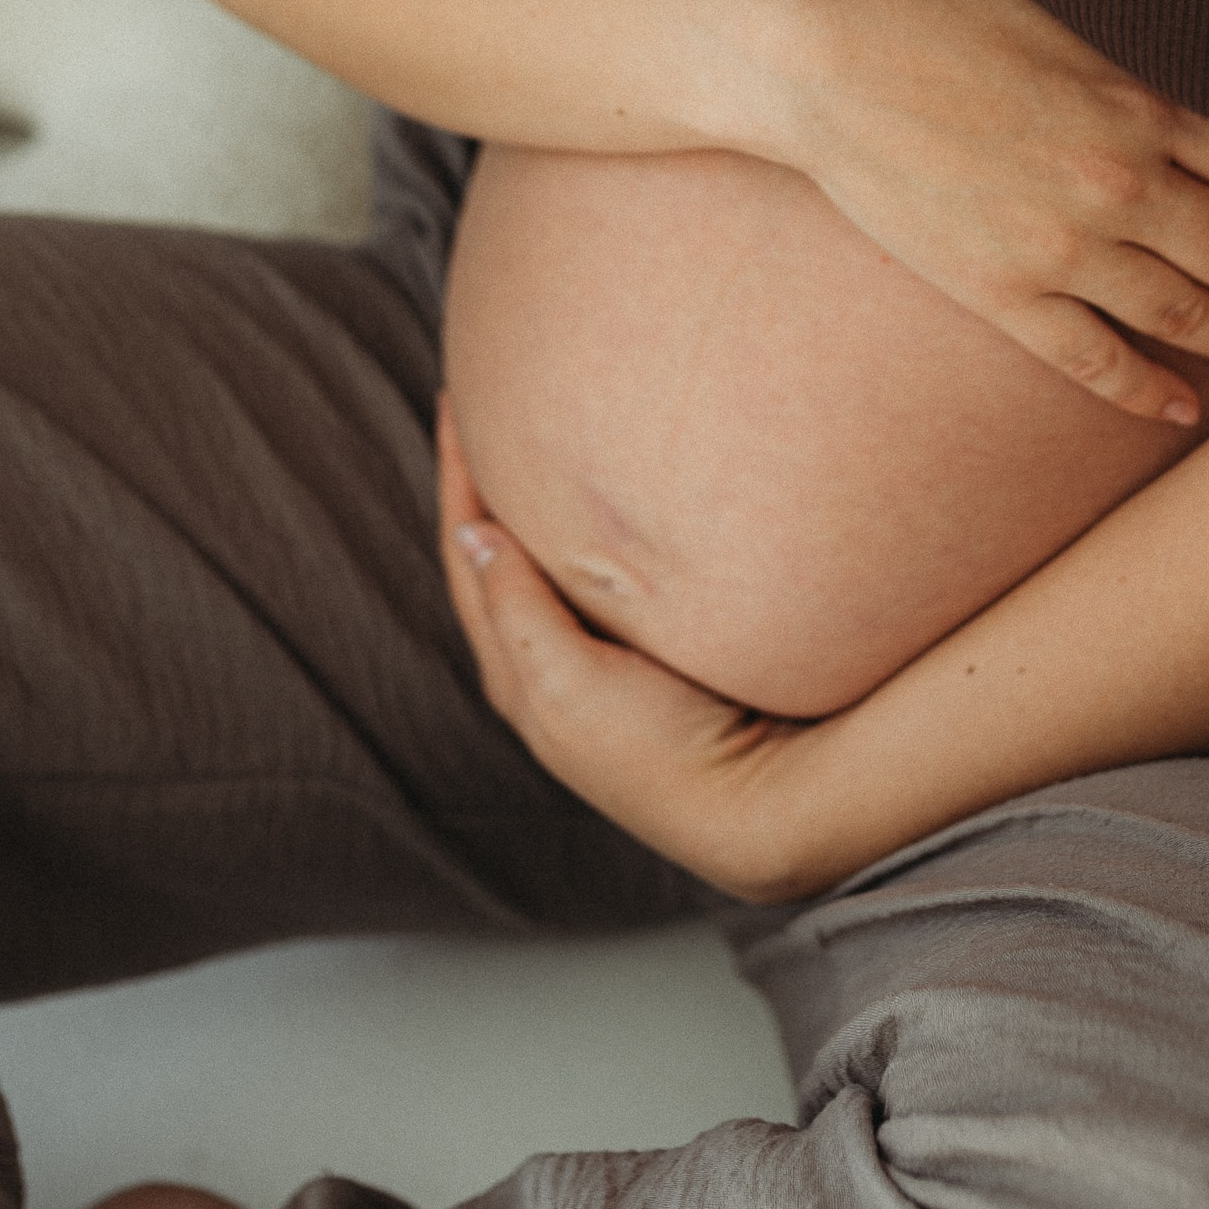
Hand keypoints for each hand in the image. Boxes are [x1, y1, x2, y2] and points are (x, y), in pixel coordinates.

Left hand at [437, 400, 820, 899]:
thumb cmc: (660, 751)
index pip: (468, 552)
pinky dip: (576, 531)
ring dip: (527, 505)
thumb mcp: (568, 684)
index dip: (457, 478)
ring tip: (530, 441)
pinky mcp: (642, 661)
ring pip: (539, 564)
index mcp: (516, 670)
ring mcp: (594, 666)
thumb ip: (518, 610)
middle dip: (482, 483)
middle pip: (494, 554)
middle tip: (480, 408)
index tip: (455, 402)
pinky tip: (600, 504)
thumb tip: (472, 534)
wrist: (752, 805)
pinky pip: (590, 578)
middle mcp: (545, 667)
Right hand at [778, 0, 1208, 423]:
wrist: (819, 51)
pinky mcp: (997, 289)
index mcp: (1144, 100)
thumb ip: (1146, 46)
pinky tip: (1183, 407)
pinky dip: (1146, 388)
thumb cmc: (935, 1)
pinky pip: (1090, 358)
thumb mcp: (1065, 2)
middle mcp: (1119, 183)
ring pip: (1184, 313)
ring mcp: (1059, 246)